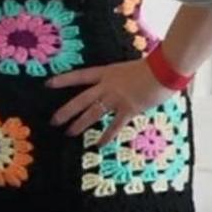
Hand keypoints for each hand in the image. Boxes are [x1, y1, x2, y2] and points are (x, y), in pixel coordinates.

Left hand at [48, 59, 174, 144]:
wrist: (164, 70)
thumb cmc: (151, 66)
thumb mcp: (129, 69)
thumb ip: (121, 79)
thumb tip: (121, 86)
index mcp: (106, 72)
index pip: (79, 76)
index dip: (63, 80)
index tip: (48, 84)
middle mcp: (107, 85)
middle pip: (81, 99)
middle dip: (66, 110)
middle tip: (53, 120)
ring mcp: (116, 97)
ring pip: (93, 113)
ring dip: (80, 124)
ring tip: (69, 132)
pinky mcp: (128, 109)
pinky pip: (114, 125)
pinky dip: (106, 136)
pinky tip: (98, 145)